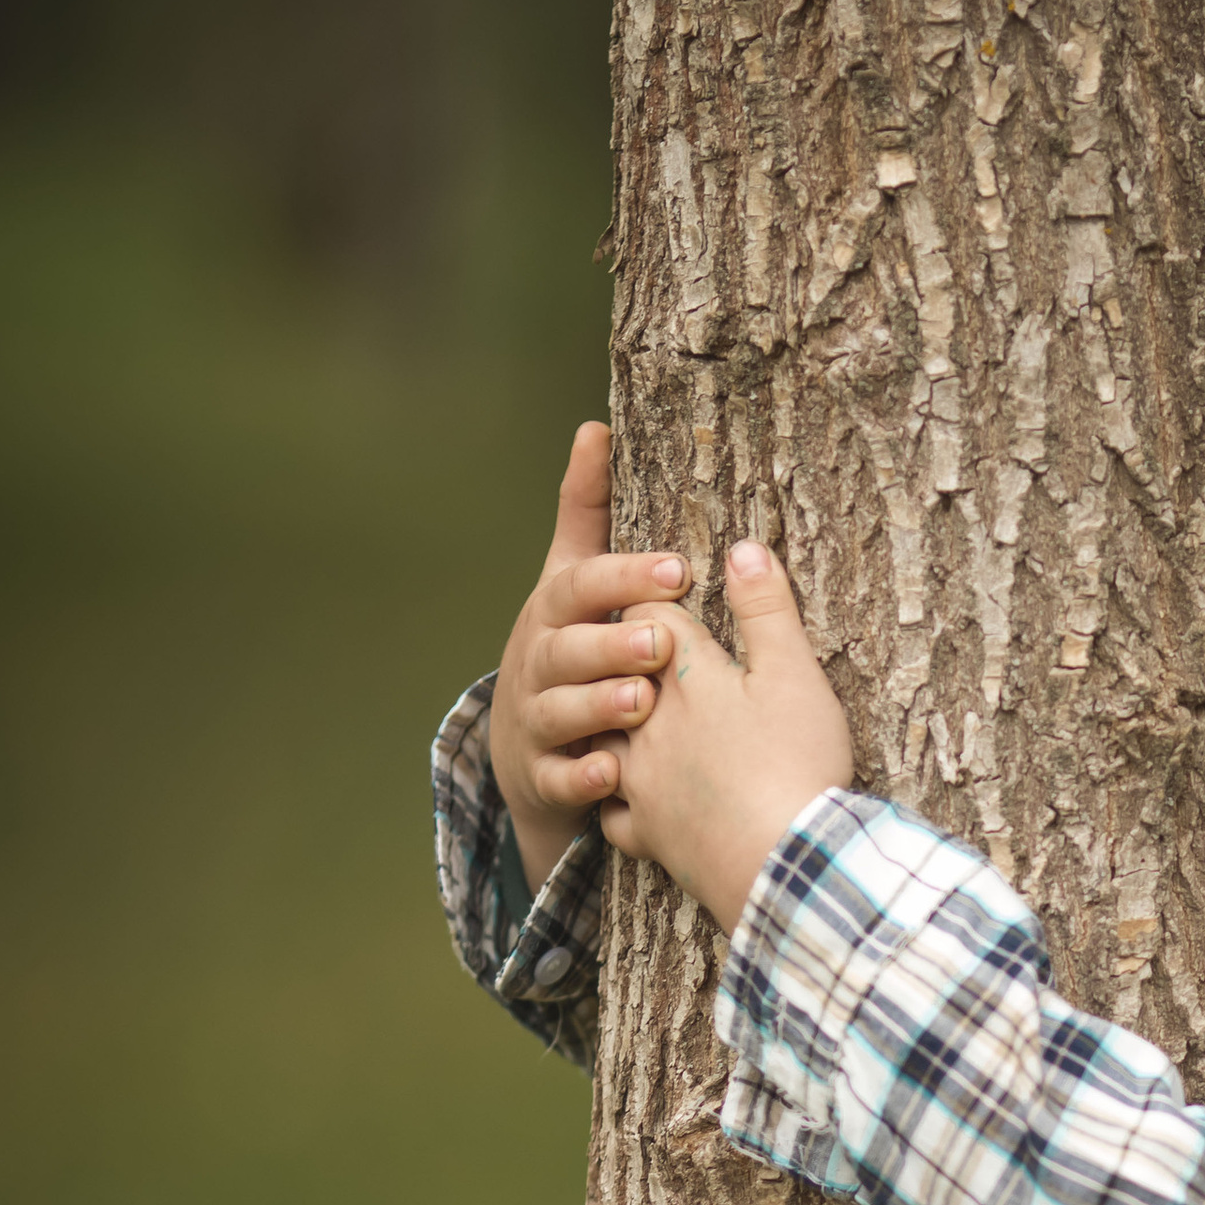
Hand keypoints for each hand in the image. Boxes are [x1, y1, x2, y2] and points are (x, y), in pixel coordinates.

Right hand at [489, 423, 690, 891]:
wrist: (528, 747)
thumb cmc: (569, 647)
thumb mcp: (572, 579)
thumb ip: (586, 511)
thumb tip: (594, 426)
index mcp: (555, 613)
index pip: (581, 585)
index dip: (623, 576)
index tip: (677, 570)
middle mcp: (539, 663)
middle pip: (567, 649)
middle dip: (611, 643)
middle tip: (661, 641)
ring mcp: (537, 721)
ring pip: (560, 712)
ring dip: (598, 706)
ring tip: (642, 701)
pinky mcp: (542, 776)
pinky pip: (560, 778)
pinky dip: (583, 777)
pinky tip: (614, 773)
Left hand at [601, 536, 855, 929]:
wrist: (785, 865)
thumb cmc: (795, 764)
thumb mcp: (795, 675)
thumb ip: (766, 609)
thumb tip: (743, 549)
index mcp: (684, 679)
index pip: (647, 617)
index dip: (655, 597)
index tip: (667, 593)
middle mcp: (648, 726)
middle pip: (615, 675)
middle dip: (624, 658)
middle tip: (642, 652)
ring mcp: (640, 784)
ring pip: (603, 741)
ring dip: (611, 726)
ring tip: (629, 720)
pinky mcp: (647, 836)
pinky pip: (612, 812)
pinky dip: (616, 799)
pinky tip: (631, 797)